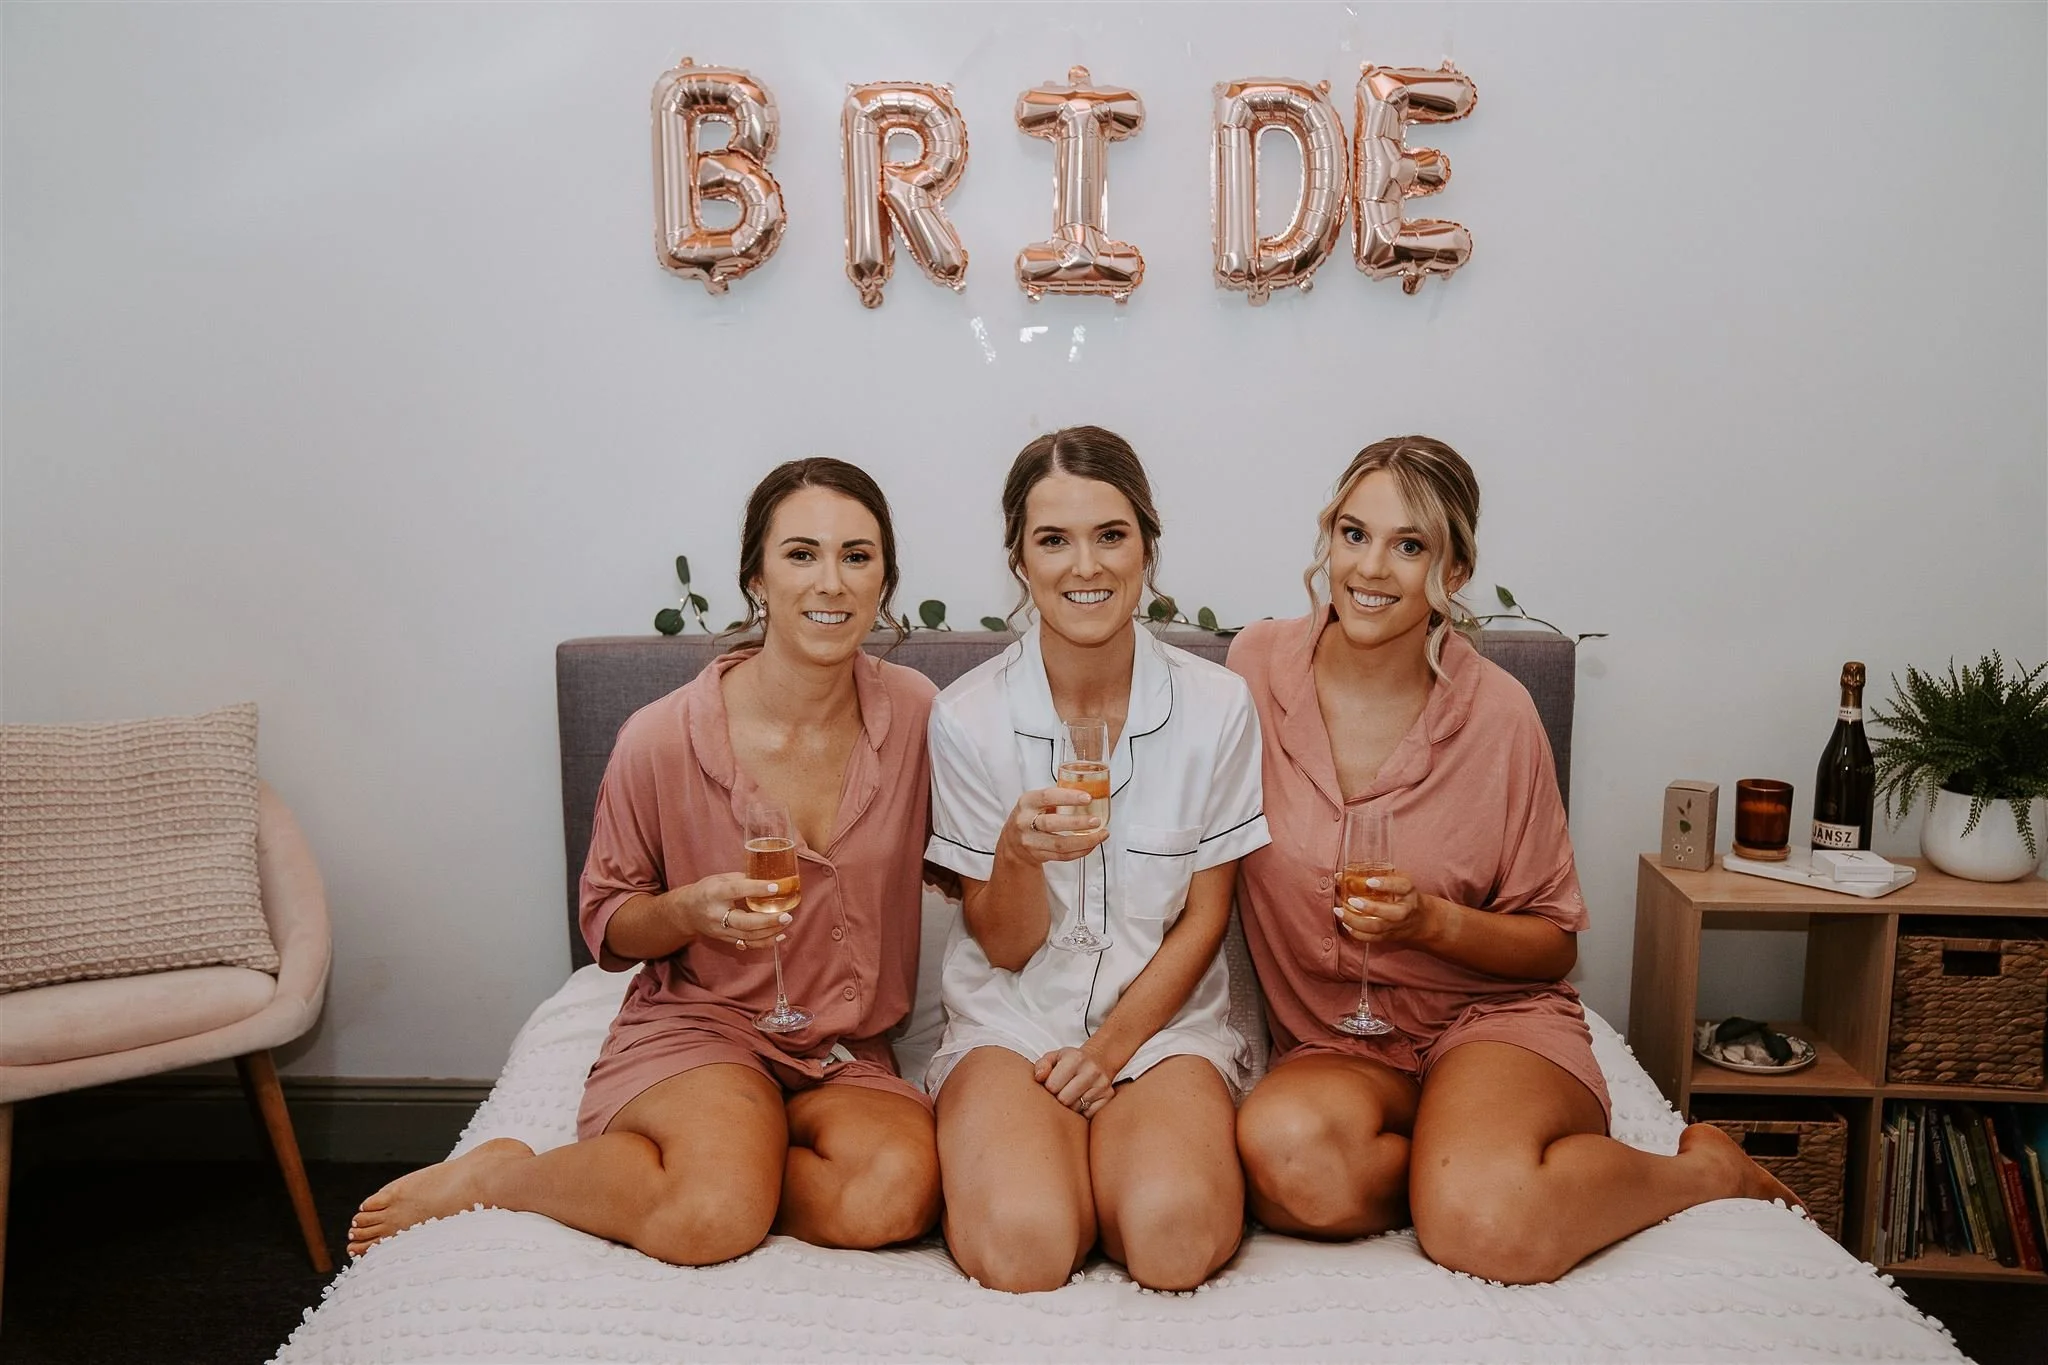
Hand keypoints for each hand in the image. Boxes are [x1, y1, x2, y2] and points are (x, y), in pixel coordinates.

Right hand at [667, 872, 791, 951]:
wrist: (687, 912)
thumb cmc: (707, 890)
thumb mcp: (721, 878)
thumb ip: (743, 879)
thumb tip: (770, 878)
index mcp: (715, 893)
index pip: (737, 890)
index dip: (757, 888)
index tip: (776, 886)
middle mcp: (717, 914)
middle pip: (744, 922)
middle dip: (768, 920)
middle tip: (787, 915)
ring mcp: (720, 930)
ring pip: (748, 935)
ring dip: (771, 931)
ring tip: (787, 921)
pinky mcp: (725, 939)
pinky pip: (747, 944)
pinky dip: (765, 942)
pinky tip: (779, 936)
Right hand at [1000, 785, 1109, 866]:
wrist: (1012, 842)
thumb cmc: (1029, 816)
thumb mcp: (1036, 801)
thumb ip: (1056, 796)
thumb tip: (1088, 790)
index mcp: (1027, 802)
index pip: (1048, 797)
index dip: (1068, 797)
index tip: (1087, 798)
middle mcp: (1025, 822)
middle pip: (1052, 824)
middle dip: (1077, 823)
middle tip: (1096, 820)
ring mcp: (1031, 841)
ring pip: (1060, 844)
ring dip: (1084, 841)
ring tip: (1100, 834)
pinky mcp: (1038, 856)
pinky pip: (1063, 856)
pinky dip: (1080, 851)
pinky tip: (1091, 844)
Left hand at [1033, 1046, 1114, 1117]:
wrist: (1098, 1060)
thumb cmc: (1069, 1062)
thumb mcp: (1054, 1057)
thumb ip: (1042, 1066)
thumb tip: (1039, 1078)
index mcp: (1075, 1058)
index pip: (1052, 1085)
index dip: (1048, 1088)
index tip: (1051, 1084)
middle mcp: (1092, 1070)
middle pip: (1064, 1099)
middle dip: (1058, 1099)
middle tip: (1060, 1092)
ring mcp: (1102, 1084)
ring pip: (1076, 1109)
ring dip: (1070, 1106)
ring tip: (1071, 1095)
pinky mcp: (1108, 1096)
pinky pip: (1089, 1114)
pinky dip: (1082, 1111)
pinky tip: (1082, 1100)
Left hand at [1336, 869, 1435, 945]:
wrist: (1420, 919)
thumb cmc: (1403, 894)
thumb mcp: (1397, 880)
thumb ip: (1375, 875)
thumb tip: (1340, 876)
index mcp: (1408, 891)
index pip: (1401, 886)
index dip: (1386, 884)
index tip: (1370, 881)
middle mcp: (1404, 910)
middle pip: (1390, 913)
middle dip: (1369, 908)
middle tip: (1351, 900)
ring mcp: (1396, 925)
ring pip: (1377, 928)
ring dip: (1355, 921)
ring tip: (1340, 912)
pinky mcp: (1388, 936)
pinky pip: (1372, 938)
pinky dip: (1357, 933)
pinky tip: (1345, 923)